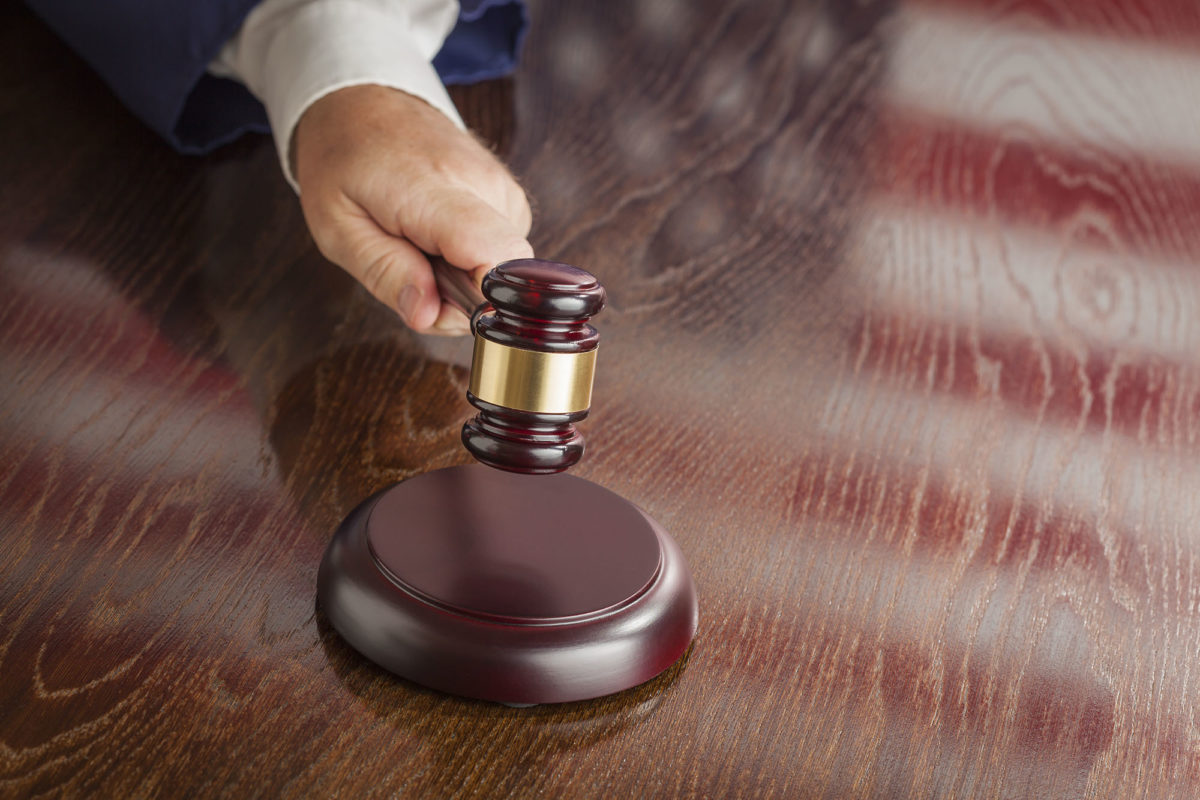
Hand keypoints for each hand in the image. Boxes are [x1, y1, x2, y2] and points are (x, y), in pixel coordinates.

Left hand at [292, 84, 532, 333]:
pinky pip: (501, 251)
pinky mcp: (511, 194)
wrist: (365, 99)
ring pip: (502, 270)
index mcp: (436, 190)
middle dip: (456, 296)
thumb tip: (428, 316)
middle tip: (408, 267)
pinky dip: (469, 257)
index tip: (435, 302)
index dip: (475, 304)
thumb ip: (384, 273)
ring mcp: (504, 187)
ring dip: (460, 276)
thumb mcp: (337, 227)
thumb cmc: (343, 158)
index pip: (498, 260)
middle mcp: (486, 186)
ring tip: (416, 242)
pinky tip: (436, 233)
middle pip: (501, 280)